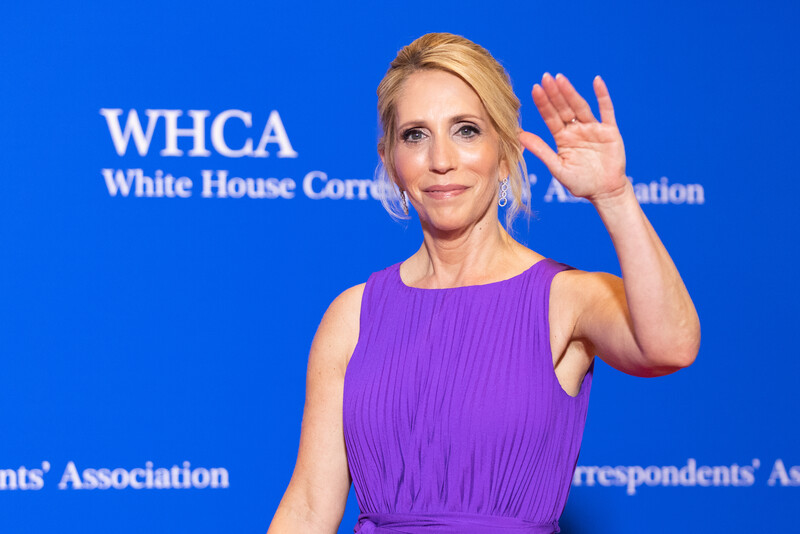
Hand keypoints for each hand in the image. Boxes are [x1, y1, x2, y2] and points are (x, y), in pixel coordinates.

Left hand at [519, 73, 626, 202]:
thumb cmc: (580, 183)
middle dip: (555, 93)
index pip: (550, 117)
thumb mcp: (557, 167)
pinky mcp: (610, 131)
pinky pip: (606, 110)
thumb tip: (519, 135)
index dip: (543, 104)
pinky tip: (596, 81)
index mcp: (562, 138)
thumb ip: (541, 150)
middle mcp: (576, 130)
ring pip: (581, 107)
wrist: (604, 192)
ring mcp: (593, 129)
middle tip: (545, 77)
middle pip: (564, 108)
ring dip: (571, 92)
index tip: (534, 89)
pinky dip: (602, 96)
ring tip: (561, 78)